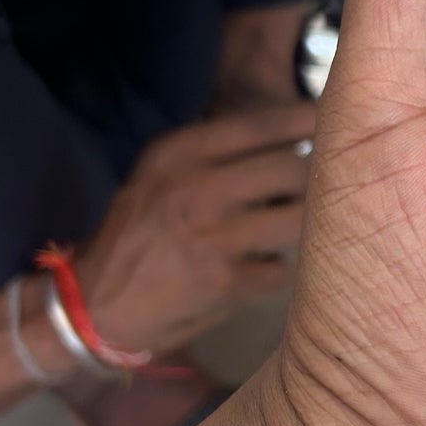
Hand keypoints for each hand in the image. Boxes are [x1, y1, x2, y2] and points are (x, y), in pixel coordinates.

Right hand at [77, 105, 314, 353]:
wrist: (94, 305)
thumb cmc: (134, 234)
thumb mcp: (157, 176)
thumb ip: (211, 155)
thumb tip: (286, 139)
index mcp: (178, 154)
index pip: (261, 124)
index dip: (305, 119)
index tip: (332, 121)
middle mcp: (197, 188)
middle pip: (293, 170)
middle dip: (317, 180)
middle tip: (326, 187)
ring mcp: (214, 236)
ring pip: (298, 220)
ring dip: (304, 226)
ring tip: (293, 228)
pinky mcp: (226, 282)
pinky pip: (280, 270)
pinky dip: (274, 272)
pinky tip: (257, 271)